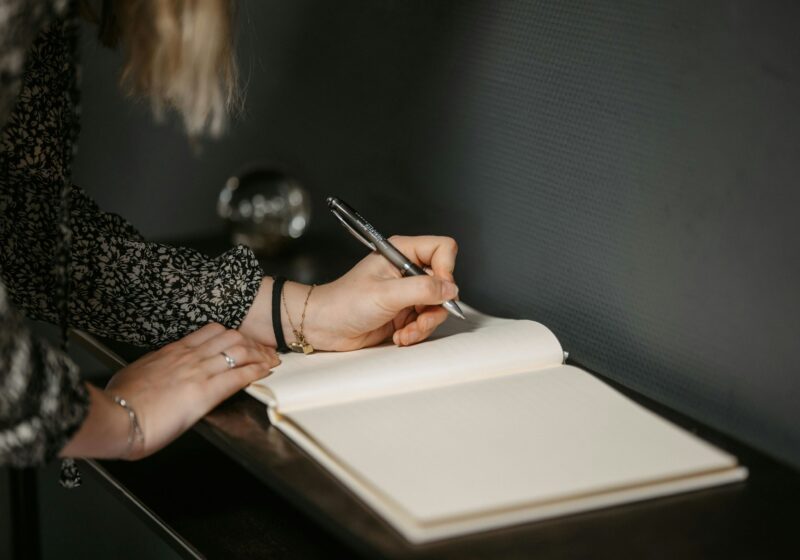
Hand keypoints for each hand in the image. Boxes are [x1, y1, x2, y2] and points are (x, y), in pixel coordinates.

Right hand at [63, 323, 279, 460]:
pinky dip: (256, 372)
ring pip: (239, 352)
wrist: (116, 415)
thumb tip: (158, 372)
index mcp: (173, 351)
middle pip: (231, 337)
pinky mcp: (205, 392)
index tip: (242, 340)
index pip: (211, 332)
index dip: (232, 335)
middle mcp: (190, 356)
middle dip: (252, 342)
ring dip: (260, 355)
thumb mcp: (138, 373)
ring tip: (272, 360)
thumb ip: (155, 367)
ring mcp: (199, 372)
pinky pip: (239, 376)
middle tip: (264, 350)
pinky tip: (266, 372)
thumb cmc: (120, 400)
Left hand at [240, 235, 459, 350]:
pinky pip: (426, 322)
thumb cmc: (344, 303)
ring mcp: (407, 292)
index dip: (446, 269)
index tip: (439, 289)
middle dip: (435, 306)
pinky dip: (416, 333)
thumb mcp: (385, 294)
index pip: (442, 249)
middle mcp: (407, 270)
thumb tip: (450, 290)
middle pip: (444, 283)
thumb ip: (421, 289)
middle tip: (419, 318)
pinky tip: (399, 336)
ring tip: (405, 333)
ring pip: (437, 306)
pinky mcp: (405, 312)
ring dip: (424, 324)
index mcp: (401, 252)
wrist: (324, 326)